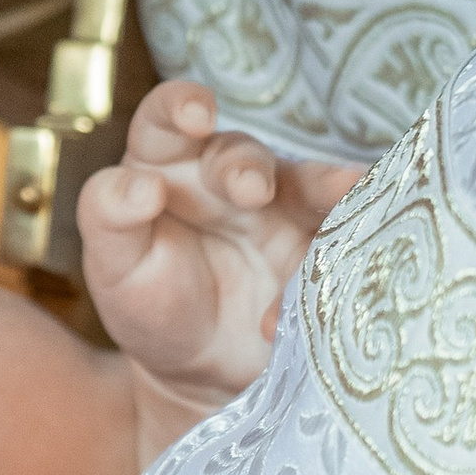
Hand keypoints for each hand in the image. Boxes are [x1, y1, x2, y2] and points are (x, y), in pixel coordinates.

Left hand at [80, 83, 363, 439]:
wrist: (201, 370)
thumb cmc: (150, 305)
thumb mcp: (115, 267)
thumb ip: (109, 217)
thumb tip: (139, 185)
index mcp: (165, 166)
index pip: (166, 120)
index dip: (181, 105)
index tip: (196, 116)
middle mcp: (227, 175)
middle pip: (241, 153)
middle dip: (247, 166)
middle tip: (252, 191)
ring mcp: (284, 206)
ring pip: (310, 183)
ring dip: (326, 186)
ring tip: (344, 191)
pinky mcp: (324, 243)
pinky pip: (349, 234)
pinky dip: (359, 239)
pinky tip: (366, 250)